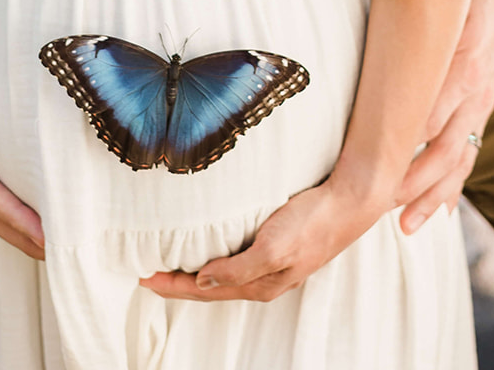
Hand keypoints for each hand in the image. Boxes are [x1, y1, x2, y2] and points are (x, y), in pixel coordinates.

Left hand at [140, 178, 386, 302]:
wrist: (350, 203)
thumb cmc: (313, 223)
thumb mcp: (273, 248)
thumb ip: (238, 269)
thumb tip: (201, 281)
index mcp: (259, 284)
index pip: (204, 290)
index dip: (172, 286)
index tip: (143, 278)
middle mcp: (262, 278)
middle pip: (210, 286)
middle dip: (178, 282)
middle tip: (148, 272)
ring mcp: (271, 262)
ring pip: (223, 274)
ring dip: (196, 271)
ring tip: (172, 261)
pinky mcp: (278, 244)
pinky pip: (237, 257)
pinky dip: (216, 257)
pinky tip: (211, 246)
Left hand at [396, 0, 493, 231]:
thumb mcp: (444, 6)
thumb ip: (417, 29)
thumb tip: (385, 57)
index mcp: (464, 65)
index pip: (430, 115)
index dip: (402, 143)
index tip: (372, 165)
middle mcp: (475, 93)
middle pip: (444, 150)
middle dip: (414, 183)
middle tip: (382, 206)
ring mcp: (481, 106)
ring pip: (458, 161)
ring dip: (432, 196)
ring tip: (408, 225)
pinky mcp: (482, 112)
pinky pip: (469, 155)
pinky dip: (453, 186)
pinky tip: (440, 213)